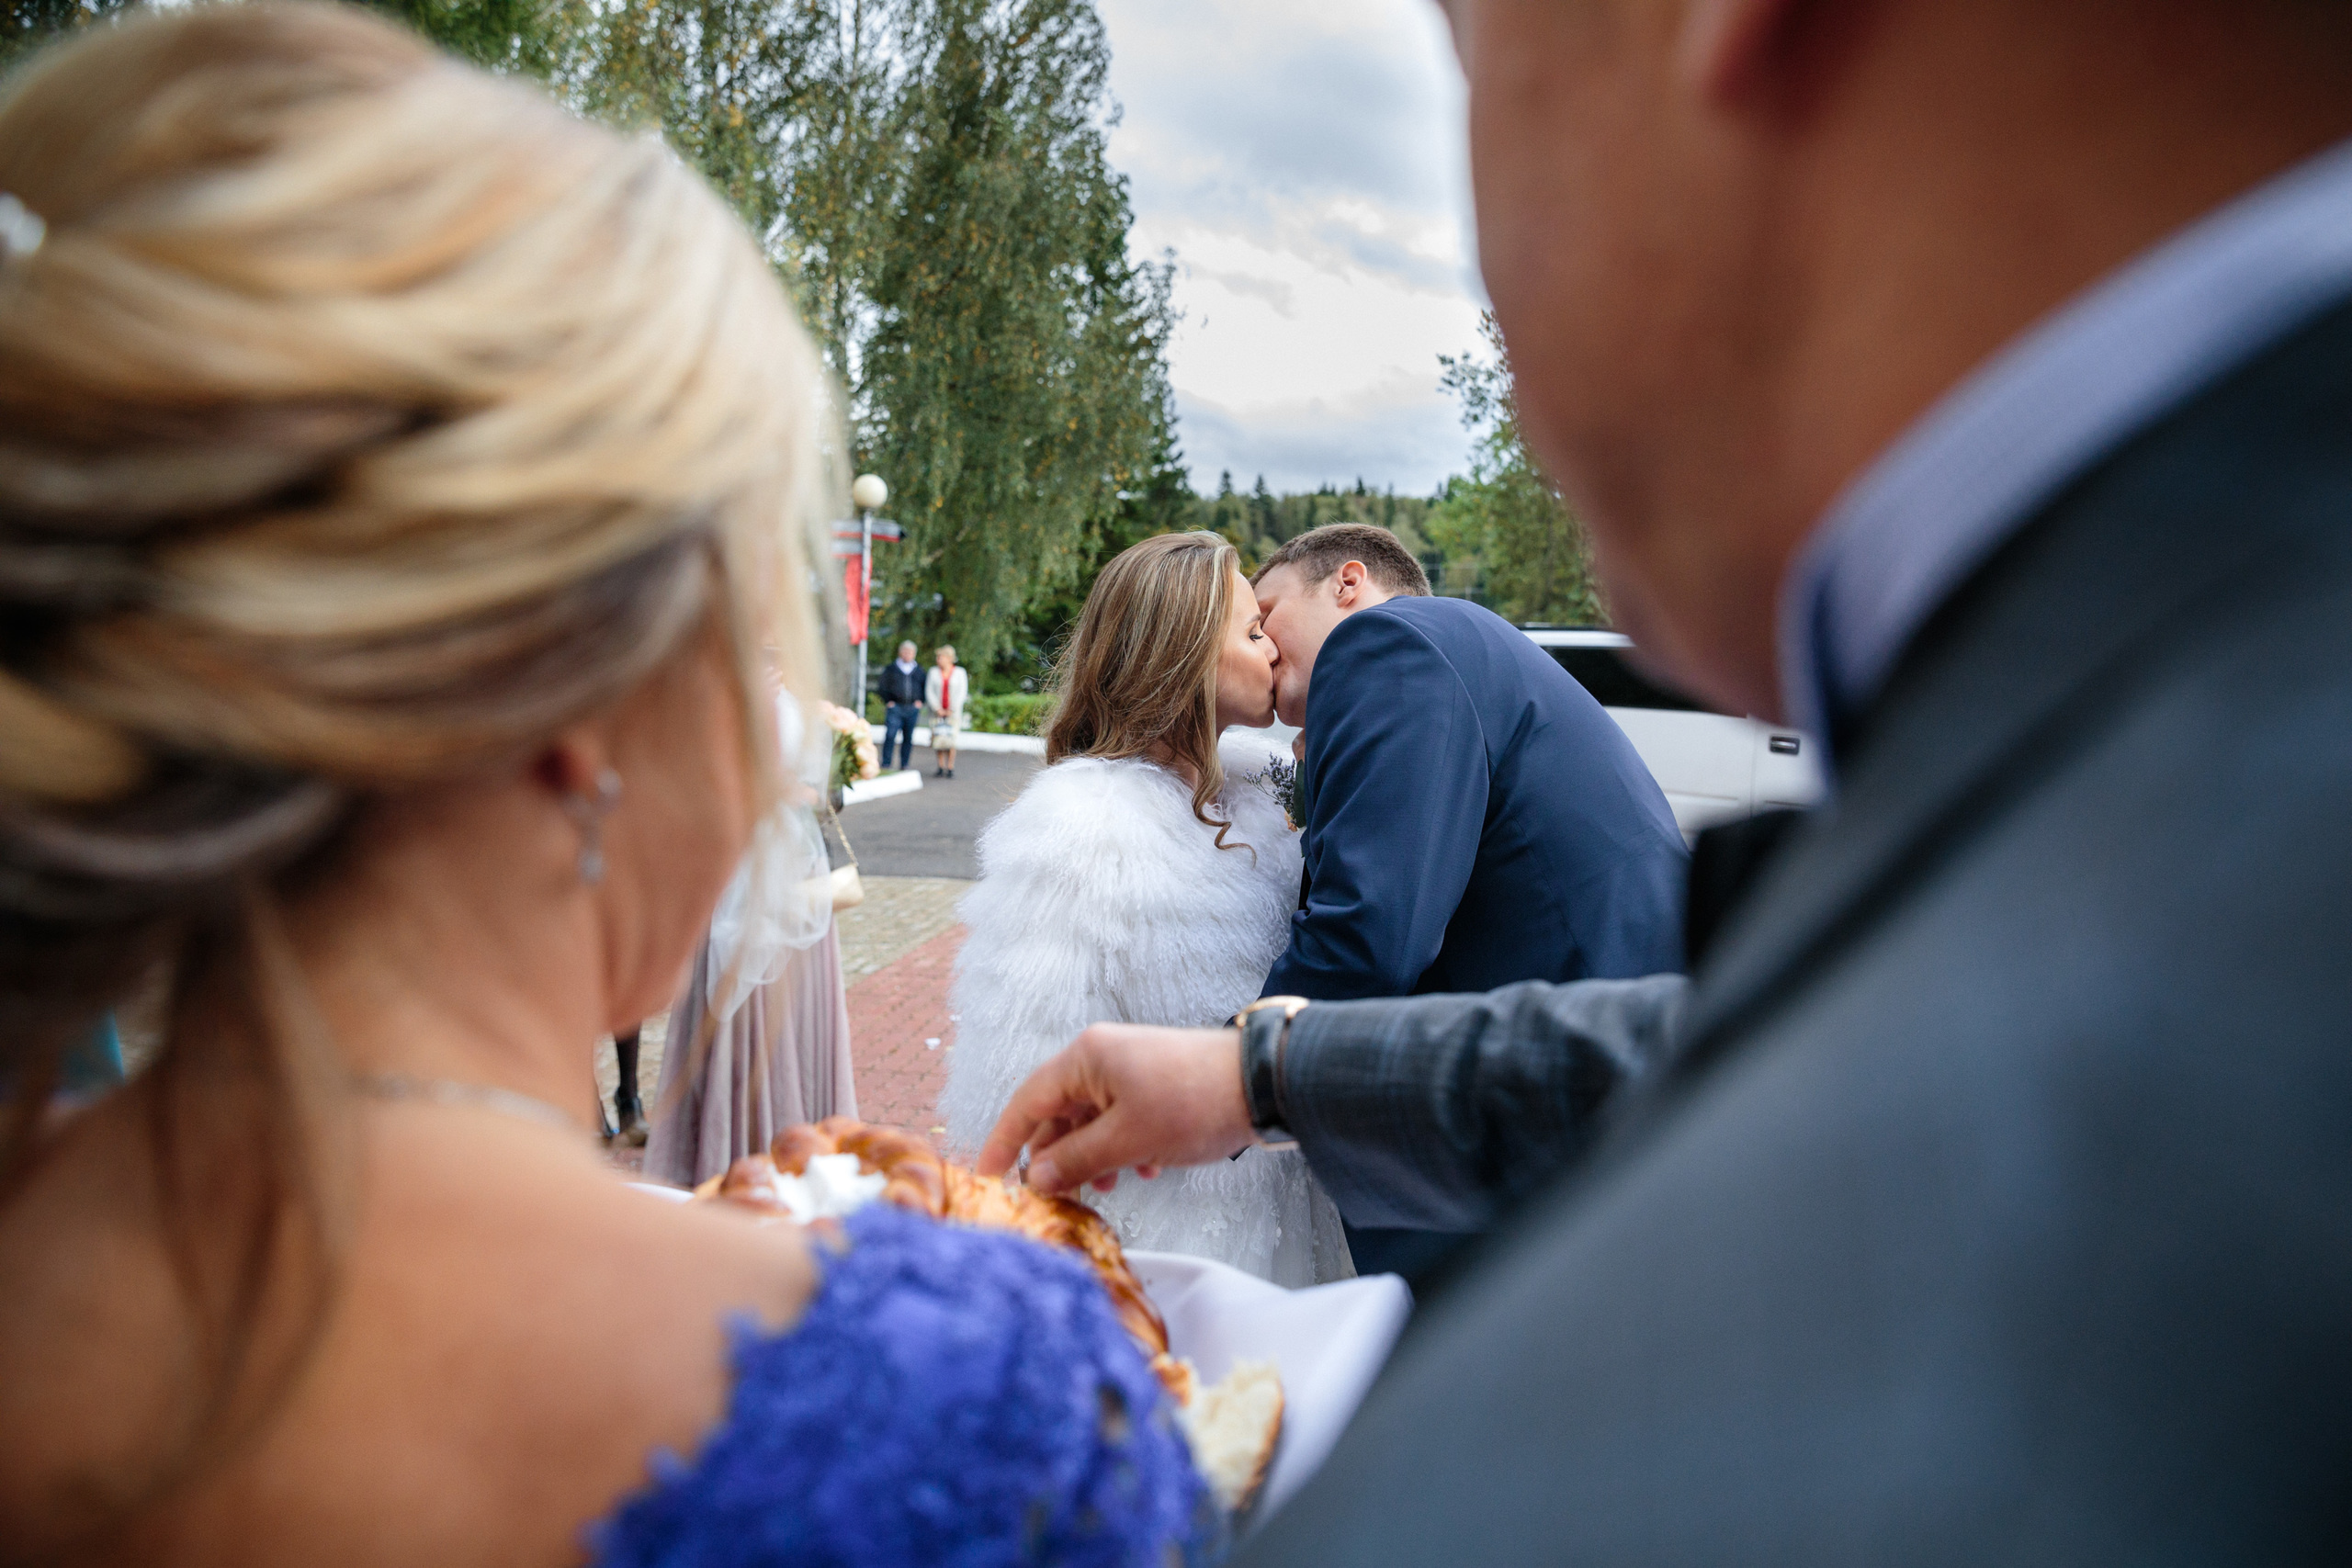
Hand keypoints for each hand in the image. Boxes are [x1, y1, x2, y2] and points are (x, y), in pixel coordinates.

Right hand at [976, 1024, 1253, 1193]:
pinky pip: (1121, 1120)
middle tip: (1055, 1198)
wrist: (1266, 1084)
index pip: (1027, 1103)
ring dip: (1092, 1158)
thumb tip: (1037, 1177)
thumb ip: (1076, 1160)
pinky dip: (1122, 1149)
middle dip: (1057, 1158)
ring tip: (1106, 1190)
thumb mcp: (1128, 1140)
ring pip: (1091, 1121)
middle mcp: (1101, 1057)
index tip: (987, 1178)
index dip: (1004, 1143)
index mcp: (1085, 1058)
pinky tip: (1144, 1172)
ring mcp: (1129, 1070)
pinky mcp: (1155, 1085)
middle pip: (1058, 1114)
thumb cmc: (1193, 1104)